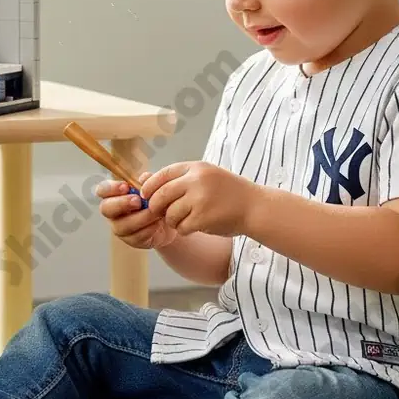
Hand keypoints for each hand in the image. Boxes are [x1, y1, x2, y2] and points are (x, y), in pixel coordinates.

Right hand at [96, 175, 177, 249]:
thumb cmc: (156, 200)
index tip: (125, 186)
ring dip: (140, 218)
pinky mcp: (131, 240)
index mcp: (115, 195)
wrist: (169, 220)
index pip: (103, 190)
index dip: (110, 188)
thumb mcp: (154, 188)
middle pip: (106, 208)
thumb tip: (144, 178)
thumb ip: (149, 181)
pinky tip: (157, 223)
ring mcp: (120, 228)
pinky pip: (136, 237)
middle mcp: (113, 212)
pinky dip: (148, 229)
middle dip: (121, 204)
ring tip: (155, 212)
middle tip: (138, 201)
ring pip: (122, 225)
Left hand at [140, 161, 257, 236]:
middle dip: (156, 207)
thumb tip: (143, 179)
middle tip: (160, 213)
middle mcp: (196, 181)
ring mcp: (200, 199)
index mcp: (196, 168)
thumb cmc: (228, 193)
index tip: (146, 196)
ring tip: (185, 220)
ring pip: (169, 214)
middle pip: (161, 195)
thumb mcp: (205, 176)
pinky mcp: (203, 217)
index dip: (150, 187)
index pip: (162, 175)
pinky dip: (185, 230)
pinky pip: (181, 227)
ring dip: (173, 221)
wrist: (255, 207)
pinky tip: (196, 226)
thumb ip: (179, 178)